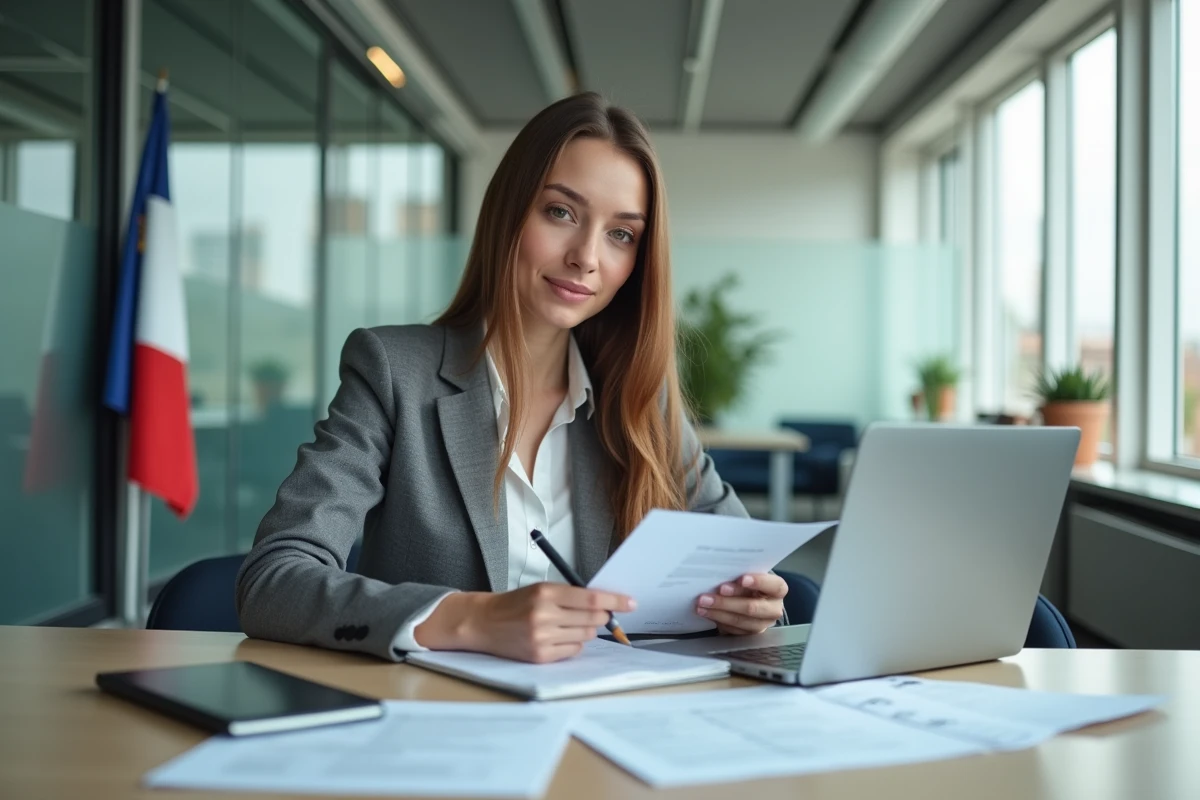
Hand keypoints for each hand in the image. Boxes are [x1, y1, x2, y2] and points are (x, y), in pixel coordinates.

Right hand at [414, 583, 635, 662]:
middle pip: (592, 618)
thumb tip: (605, 605)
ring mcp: (542, 637)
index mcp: (546, 593)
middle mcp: (544, 615)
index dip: (615, 601)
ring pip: (586, 635)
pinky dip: (574, 643)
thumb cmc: (516, 604)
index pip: (592, 598)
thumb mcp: (541, 589)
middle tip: (599, 614)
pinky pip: (573, 650)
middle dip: (601, 616)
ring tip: (568, 624)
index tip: (631, 602)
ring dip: (586, 630)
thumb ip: (571, 596)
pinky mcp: (540, 656)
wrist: (484, 622)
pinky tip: (559, 637)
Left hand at [696, 573, 786, 634]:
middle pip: (752, 607)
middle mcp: (773, 609)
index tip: (740, 579)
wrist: (755, 597)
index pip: (774, 586)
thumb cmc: (751, 582)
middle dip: (727, 602)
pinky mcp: (750, 634)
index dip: (758, 582)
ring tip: (702, 606)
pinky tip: (707, 614)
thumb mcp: (751, 574)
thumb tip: (720, 572)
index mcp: (778, 590)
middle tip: (708, 596)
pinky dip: (718, 621)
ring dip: (718, 613)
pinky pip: (733, 630)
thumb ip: (741, 574)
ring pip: (740, 621)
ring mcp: (763, 624)